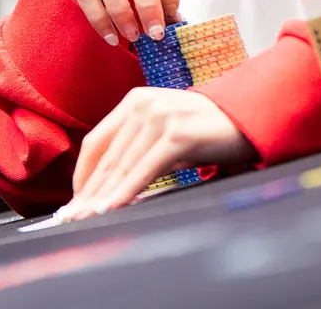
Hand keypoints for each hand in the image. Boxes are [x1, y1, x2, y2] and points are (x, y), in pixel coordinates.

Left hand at [55, 88, 253, 219]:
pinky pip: (144, 170)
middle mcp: (143, 104)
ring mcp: (159, 117)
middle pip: (106, 157)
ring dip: (101, 197)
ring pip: (121, 166)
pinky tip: (112, 208)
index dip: (83, 174)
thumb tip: (109, 185)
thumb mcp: (165, 132)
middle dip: (87, 192)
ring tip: (84, 219)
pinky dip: (125, 192)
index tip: (74, 200)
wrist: (251, 117)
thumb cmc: (208, 131)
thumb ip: (138, 148)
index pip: (97, 142)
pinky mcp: (177, 135)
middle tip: (69, 218)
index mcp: (135, 101)